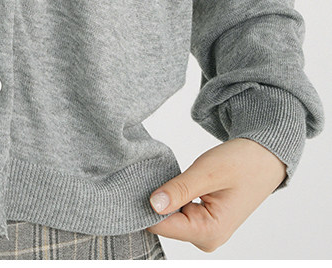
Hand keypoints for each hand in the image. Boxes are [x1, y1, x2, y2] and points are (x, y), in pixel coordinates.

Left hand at [145, 138, 286, 252]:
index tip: (133, 184)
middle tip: (149, 174)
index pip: (161, 225)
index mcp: (208, 232)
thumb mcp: (208, 172)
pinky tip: (173, 182)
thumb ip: (179, 190)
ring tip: (163, 175)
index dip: (143, 205)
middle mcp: (206, 238)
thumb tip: (153, 204)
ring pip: (169, 216)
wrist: (265, 158)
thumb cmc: (242, 163)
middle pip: (163, 223)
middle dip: (154, 200)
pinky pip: (178, 212)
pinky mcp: (203, 221)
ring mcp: (205, 231)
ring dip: (164, 197)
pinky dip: (172, 197)